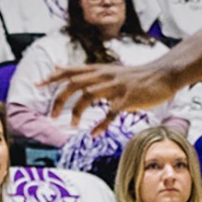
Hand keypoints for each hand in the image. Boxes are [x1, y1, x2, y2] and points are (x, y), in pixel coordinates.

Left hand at [40, 62, 176, 125]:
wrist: (164, 75)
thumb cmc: (136, 76)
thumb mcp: (110, 70)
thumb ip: (88, 72)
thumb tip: (61, 68)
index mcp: (99, 69)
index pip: (71, 71)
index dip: (53, 77)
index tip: (38, 85)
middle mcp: (105, 75)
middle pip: (74, 84)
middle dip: (59, 99)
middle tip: (51, 115)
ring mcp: (116, 86)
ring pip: (88, 95)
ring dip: (76, 111)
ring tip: (71, 125)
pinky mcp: (128, 98)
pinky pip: (110, 113)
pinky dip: (100, 125)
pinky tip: (94, 134)